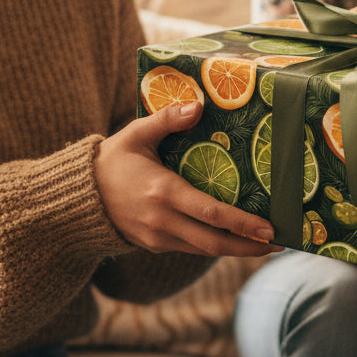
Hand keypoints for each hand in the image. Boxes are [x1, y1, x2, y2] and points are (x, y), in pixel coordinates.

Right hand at [95, 102, 282, 257]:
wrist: (78, 199)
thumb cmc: (111, 161)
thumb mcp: (136, 134)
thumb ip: (167, 119)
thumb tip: (198, 106)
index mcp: (162, 193)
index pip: (210, 213)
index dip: (242, 224)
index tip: (269, 228)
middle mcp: (162, 221)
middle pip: (214, 242)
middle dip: (249, 247)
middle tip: (279, 244)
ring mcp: (158, 238)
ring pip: (204, 249)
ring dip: (236, 249)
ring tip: (266, 244)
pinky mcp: (155, 245)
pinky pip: (192, 248)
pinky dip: (215, 244)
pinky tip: (235, 238)